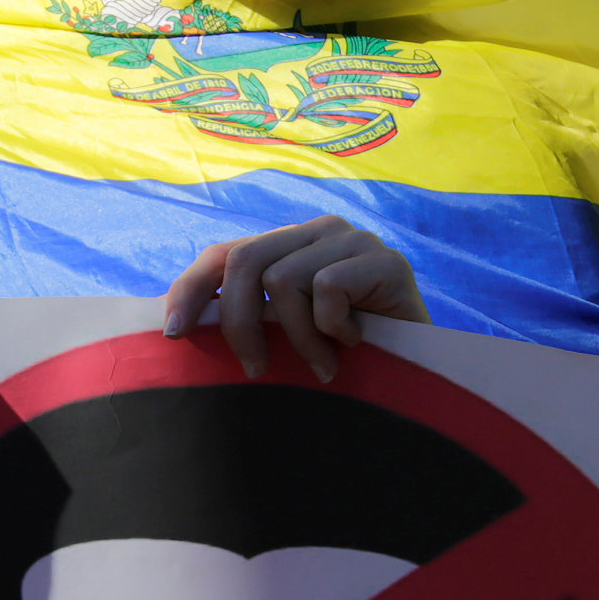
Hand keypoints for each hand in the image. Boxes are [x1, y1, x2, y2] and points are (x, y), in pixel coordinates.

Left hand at [162, 217, 428, 383]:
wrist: (425, 369)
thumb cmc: (350, 357)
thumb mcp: (289, 334)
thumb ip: (252, 317)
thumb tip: (181, 328)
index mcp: (288, 245)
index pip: (223, 254)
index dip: (191, 289)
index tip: (174, 332)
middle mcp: (317, 230)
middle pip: (246, 262)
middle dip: (240, 323)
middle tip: (256, 369)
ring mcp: (353, 239)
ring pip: (285, 281)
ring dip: (299, 338)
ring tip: (324, 365)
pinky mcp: (384, 259)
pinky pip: (327, 289)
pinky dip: (333, 328)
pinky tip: (356, 343)